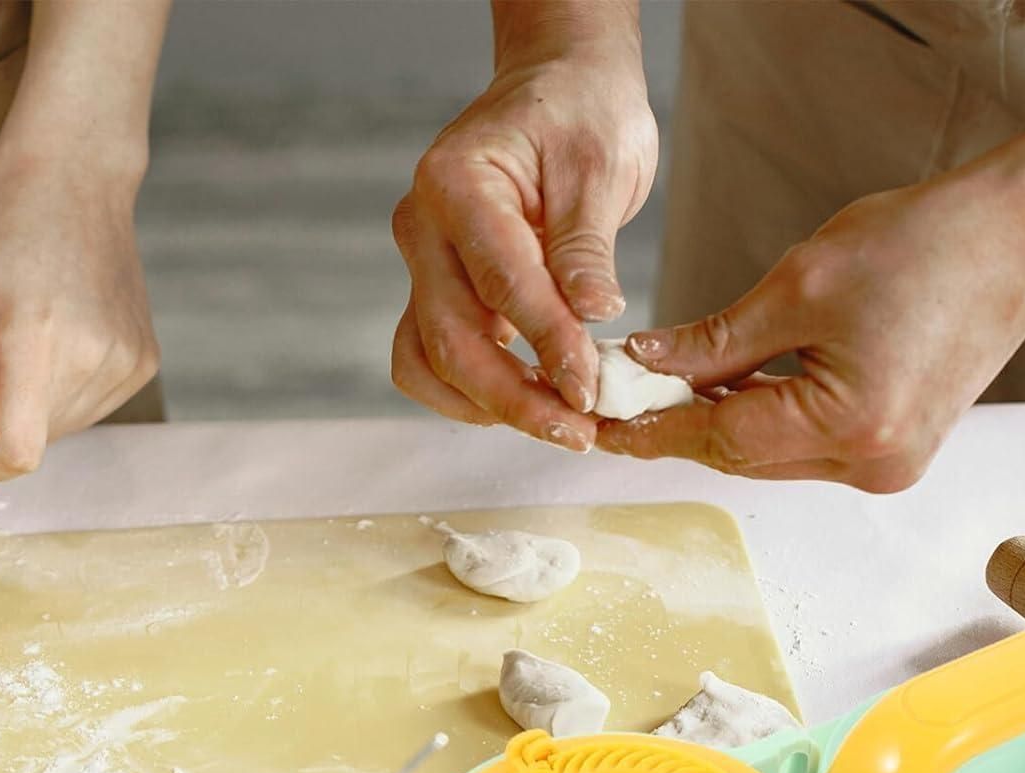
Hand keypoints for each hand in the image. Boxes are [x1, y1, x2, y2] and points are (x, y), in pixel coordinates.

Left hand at [0, 159, 159, 480]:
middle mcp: (90, 358)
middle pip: (40, 438)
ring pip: (68, 426)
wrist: (76, 187)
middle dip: (8, 421)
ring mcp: (125, 362)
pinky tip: (67, 340)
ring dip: (40, 406)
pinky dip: (71, 391)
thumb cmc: (8, 234)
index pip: (20, 449)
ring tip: (36, 342)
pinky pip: (96, 406)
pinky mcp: (144, 362)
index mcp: (33, 338)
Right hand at [391, 52, 657, 449]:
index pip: (502, 284)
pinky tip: (528, 400)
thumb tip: (592, 316)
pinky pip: (430, 362)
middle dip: (515, 399)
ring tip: (557, 424)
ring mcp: (423, 264)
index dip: (548, 346)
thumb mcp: (601, 165)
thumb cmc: (582, 113)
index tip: (590, 390)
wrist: (558, 88)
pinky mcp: (436, 292)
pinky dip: (470, 396)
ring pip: (428, 363)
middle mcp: (424, 227)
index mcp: (457, 183)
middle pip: (451, 340)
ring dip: (487, 408)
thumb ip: (586, 247)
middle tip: (577, 431)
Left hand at [596, 174, 1024, 490]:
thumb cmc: (927, 244)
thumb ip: (717, 339)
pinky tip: (730, 389)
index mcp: (851, 424)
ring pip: (770, 458)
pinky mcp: (894, 454)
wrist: (1022, 240)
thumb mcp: (803, 283)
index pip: (722, 436)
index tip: (602, 418)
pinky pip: (804, 448)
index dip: (654, 425)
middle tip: (621, 396)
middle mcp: (872, 463)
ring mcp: (887, 467)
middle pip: (743, 456)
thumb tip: (646, 361)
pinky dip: (764, 420)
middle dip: (680, 424)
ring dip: (720, 422)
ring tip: (666, 385)